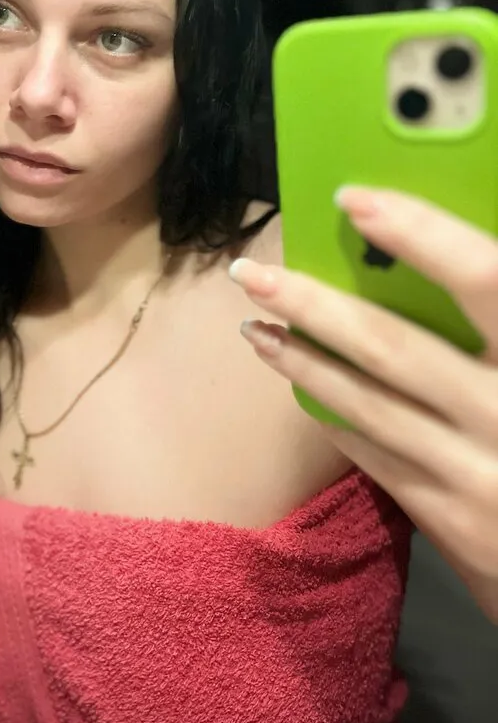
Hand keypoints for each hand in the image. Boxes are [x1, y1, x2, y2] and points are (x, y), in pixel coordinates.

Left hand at [229, 186, 497, 623]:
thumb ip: (497, 317)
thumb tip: (462, 262)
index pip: (485, 279)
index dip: (420, 232)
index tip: (354, 199)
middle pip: (394, 346)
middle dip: (314, 304)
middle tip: (249, 272)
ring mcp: (479, 474)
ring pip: (368, 405)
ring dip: (303, 362)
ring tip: (256, 327)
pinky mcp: (456, 523)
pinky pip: (377, 457)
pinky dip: (335, 417)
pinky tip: (301, 387)